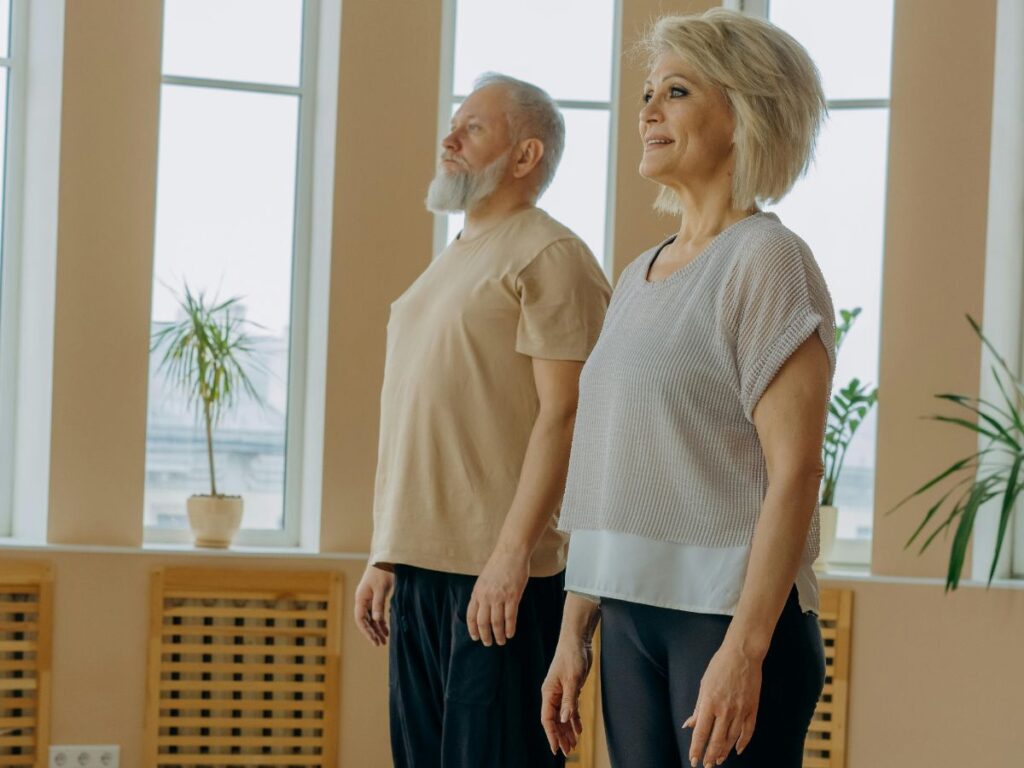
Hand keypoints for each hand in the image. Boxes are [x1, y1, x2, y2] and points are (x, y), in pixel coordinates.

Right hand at [352, 565, 393, 646]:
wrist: (385, 559)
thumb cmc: (382, 572)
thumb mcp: (381, 588)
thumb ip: (378, 604)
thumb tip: (377, 620)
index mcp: (360, 598)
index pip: (360, 619)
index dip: (366, 631)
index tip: (374, 640)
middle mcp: (363, 601)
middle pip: (365, 621)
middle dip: (372, 633)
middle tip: (380, 644)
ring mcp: (369, 600)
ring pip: (371, 619)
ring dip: (377, 629)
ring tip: (384, 641)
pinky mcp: (376, 598)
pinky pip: (377, 614)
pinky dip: (381, 622)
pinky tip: (386, 630)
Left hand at [466, 551, 528, 645]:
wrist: (511, 552)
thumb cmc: (499, 564)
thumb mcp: (484, 579)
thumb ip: (483, 593)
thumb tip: (483, 609)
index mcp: (477, 592)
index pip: (471, 616)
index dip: (473, 629)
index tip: (475, 637)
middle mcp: (486, 596)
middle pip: (483, 622)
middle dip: (485, 636)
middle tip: (488, 643)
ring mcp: (499, 597)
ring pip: (496, 622)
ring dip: (498, 635)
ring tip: (502, 641)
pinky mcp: (512, 596)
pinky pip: (510, 617)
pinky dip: (510, 628)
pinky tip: (510, 633)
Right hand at [540, 638, 591, 755]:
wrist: (578, 641)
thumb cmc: (572, 657)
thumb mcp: (572, 680)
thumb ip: (568, 700)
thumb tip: (564, 719)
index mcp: (549, 693)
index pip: (547, 719)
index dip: (551, 734)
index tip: (556, 749)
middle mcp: (553, 694)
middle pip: (554, 720)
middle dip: (560, 736)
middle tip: (568, 751)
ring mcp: (561, 692)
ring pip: (563, 716)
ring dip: (568, 730)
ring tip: (573, 745)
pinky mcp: (570, 689)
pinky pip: (570, 708)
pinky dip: (574, 719)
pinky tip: (578, 729)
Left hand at [683, 643, 761, 766]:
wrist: (743, 654)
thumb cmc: (719, 666)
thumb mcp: (704, 684)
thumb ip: (698, 707)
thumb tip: (689, 725)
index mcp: (709, 702)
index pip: (701, 732)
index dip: (697, 748)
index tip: (693, 759)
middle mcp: (724, 710)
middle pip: (716, 740)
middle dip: (710, 756)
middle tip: (706, 765)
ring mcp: (740, 710)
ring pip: (731, 739)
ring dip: (724, 752)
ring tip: (718, 761)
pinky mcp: (752, 708)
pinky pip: (748, 731)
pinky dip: (742, 743)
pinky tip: (737, 750)